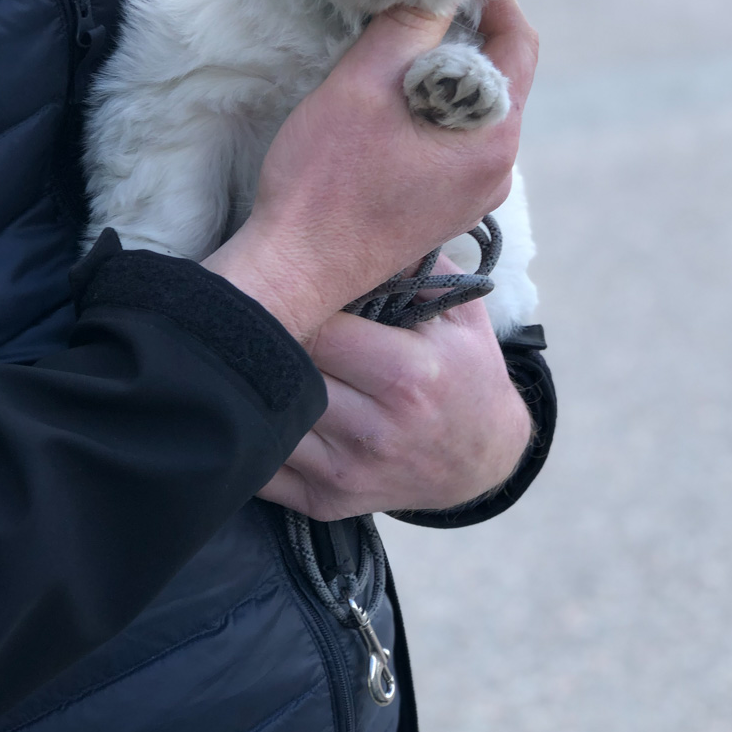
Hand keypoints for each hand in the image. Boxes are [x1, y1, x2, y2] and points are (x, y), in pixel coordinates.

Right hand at [204, 0, 536, 343]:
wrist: (296, 268)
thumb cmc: (324, 181)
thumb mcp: (362, 85)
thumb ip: (408, 27)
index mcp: (492, 139)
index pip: (520, 47)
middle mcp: (496, 171)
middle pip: (500, 80)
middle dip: (468, 35)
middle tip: (422, 4)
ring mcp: (473, 195)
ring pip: (475, 113)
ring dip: (447, 75)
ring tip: (399, 53)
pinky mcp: (445, 209)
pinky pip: (456, 144)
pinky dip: (435, 112)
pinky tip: (393, 105)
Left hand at [257, 281, 532, 519]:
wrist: (483, 455)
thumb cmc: (466, 369)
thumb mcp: (461, 311)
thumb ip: (415, 266)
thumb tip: (355, 228)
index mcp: (409, 375)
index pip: (320, 328)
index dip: (298, 302)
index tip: (285, 285)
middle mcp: (378, 430)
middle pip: (288, 371)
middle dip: (267, 338)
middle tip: (251, 313)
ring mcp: (349, 472)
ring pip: (269, 418)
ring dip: (255, 384)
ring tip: (247, 354)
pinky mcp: (328, 503)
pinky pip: (263, 470)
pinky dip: (249, 435)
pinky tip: (252, 404)